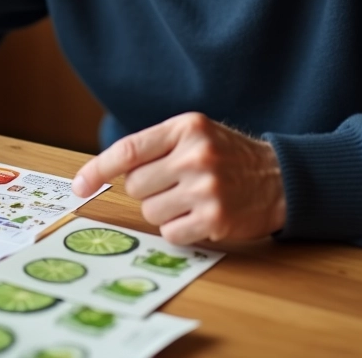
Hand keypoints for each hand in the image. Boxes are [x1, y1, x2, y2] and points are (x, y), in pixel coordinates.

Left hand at [71, 112, 285, 245]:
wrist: (281, 178)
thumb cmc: (228, 156)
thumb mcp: (195, 135)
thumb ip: (156, 146)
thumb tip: (105, 171)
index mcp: (186, 128)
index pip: (128, 150)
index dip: (98, 169)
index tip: (80, 185)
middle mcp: (195, 155)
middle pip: (135, 185)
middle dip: (148, 189)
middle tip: (174, 184)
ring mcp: (206, 188)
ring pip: (150, 211)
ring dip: (164, 211)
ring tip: (191, 199)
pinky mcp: (215, 217)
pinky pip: (171, 232)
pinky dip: (179, 229)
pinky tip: (200, 216)